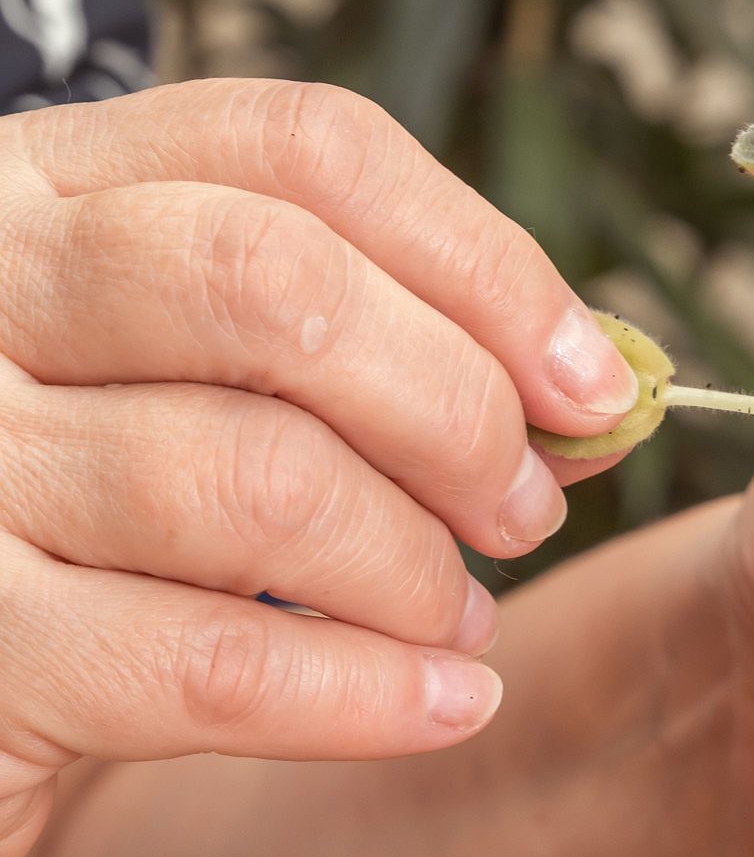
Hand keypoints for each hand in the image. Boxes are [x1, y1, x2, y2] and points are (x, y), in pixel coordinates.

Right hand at [0, 79, 638, 856]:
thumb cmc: (93, 518)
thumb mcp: (199, 387)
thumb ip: (374, 359)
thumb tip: (596, 397)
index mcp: (48, 191)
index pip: (308, 154)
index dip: (486, 265)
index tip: (591, 382)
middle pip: (283, 290)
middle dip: (457, 412)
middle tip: (521, 510)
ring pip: (263, 481)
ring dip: (416, 567)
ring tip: (459, 614)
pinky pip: (218, 665)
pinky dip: (371, 694)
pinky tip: (450, 701)